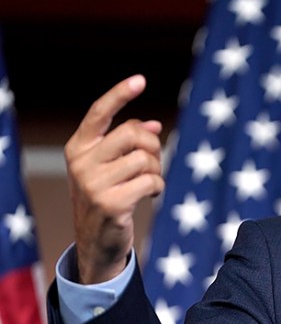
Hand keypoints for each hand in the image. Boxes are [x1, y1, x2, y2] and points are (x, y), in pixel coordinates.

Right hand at [64, 75, 164, 283]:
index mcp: (78, 148)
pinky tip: (150, 196)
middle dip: (153, 146)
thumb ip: (127, 144)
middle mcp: (81, 163)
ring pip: (145, 159)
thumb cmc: (108, 197)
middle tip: (153, 163)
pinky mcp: (111, 203)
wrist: (97, 243)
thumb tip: (153, 125)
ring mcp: (93, 184)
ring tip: (148, 183)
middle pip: (133, 134)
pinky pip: (152, 182)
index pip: (99, 113)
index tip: (140, 80)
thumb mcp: (110, 167)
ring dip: (157, 170)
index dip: (119, 94)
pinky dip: (159, 187)